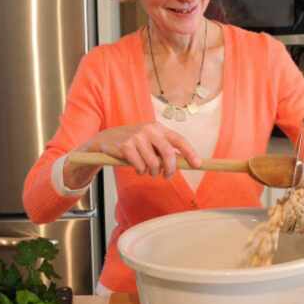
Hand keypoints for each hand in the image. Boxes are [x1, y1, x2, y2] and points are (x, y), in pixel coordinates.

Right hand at [64, 123, 201, 187]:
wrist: (105, 139)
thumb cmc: (133, 142)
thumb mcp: (150, 141)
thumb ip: (165, 149)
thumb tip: (185, 162)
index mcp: (158, 128)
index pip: (179, 139)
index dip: (190, 152)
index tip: (198, 164)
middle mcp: (149, 130)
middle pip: (169, 153)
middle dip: (171, 169)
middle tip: (167, 176)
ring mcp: (137, 137)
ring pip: (154, 163)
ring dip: (152, 172)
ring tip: (147, 170)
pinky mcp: (125, 146)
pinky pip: (140, 166)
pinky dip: (140, 171)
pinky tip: (136, 168)